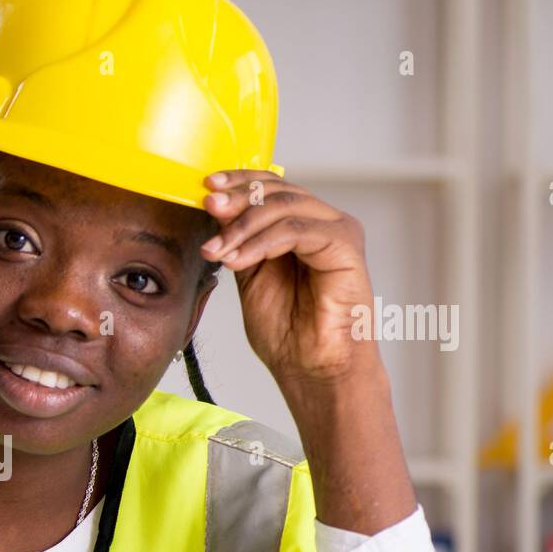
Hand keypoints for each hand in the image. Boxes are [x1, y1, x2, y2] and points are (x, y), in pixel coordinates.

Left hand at [199, 169, 377, 392]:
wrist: (311, 369)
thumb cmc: (288, 332)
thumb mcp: (249, 276)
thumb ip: (239, 241)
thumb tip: (216, 208)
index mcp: (302, 225)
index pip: (271, 187)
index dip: (238, 182)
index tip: (207, 187)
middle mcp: (323, 223)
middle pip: (278, 190)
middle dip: (237, 198)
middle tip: (209, 206)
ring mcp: (337, 232)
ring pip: (285, 207)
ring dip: (242, 226)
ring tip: (217, 250)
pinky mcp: (345, 247)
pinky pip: (297, 231)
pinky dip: (261, 242)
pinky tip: (237, 260)